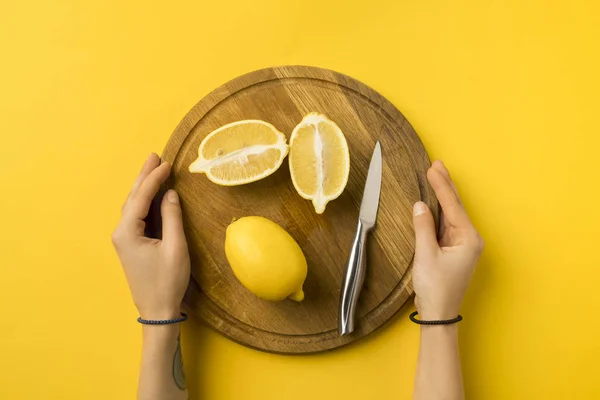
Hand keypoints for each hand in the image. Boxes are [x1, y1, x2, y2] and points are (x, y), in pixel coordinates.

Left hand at [112, 153, 189, 319]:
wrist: (157, 310)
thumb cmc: (167, 281)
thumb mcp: (175, 248)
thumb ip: (172, 218)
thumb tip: (170, 194)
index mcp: (127, 232)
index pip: (140, 198)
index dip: (154, 179)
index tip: (167, 163)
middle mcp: (121, 233)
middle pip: (133, 198)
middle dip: (144, 177)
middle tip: (154, 156)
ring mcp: (125, 239)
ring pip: (134, 206)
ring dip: (144, 187)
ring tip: (154, 168)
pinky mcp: (132, 244)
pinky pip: (138, 216)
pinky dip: (146, 201)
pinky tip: (154, 193)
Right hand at [412, 160, 483, 319]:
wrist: (439, 313)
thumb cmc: (435, 287)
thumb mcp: (426, 255)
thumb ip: (423, 228)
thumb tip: (420, 206)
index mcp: (468, 238)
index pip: (452, 205)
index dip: (441, 186)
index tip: (433, 168)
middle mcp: (469, 239)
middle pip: (455, 206)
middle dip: (445, 185)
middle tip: (437, 164)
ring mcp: (462, 244)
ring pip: (450, 214)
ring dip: (442, 196)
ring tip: (436, 175)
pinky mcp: (453, 250)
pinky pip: (445, 224)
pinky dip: (438, 210)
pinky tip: (433, 200)